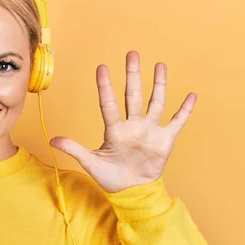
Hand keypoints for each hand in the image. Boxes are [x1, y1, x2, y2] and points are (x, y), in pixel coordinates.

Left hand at [50, 51, 195, 192]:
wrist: (131, 191)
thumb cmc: (110, 176)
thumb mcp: (90, 162)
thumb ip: (74, 148)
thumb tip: (52, 139)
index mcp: (114, 130)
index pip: (109, 104)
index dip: (105, 86)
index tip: (102, 68)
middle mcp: (132, 125)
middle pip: (133, 95)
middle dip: (132, 75)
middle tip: (132, 54)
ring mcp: (149, 130)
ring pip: (156, 102)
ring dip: (159, 84)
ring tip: (160, 65)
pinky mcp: (165, 140)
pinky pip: (176, 121)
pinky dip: (185, 110)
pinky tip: (191, 95)